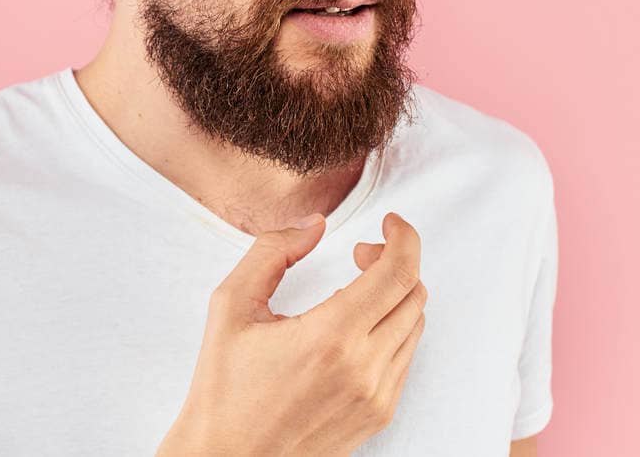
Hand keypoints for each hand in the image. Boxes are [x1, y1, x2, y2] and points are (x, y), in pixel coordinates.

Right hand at [155, 211, 426, 456]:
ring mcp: (376, 396)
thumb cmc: (224, 389)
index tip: (389, 224)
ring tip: (354, 292)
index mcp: (332, 336)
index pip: (398, 272)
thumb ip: (273, 252)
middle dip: (394, 261)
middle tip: (360, 256)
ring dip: (395, 296)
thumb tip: (314, 226)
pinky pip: (405, 358)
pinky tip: (356, 327)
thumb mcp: (231, 306)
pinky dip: (391, 330)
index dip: (402, 237)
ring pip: (415, 326)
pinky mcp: (378, 416)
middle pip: (414, 294)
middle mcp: (364, 368)